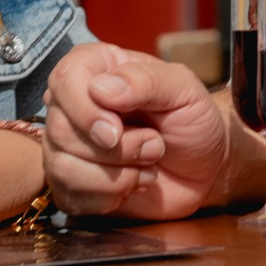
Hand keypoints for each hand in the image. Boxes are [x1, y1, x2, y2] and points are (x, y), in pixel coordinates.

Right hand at [45, 45, 254, 220]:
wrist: (206, 167)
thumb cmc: (193, 119)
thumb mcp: (183, 89)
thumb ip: (145, 80)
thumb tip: (99, 89)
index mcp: (96, 67)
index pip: (64, 79)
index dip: (85, 111)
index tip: (116, 132)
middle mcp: (73, 103)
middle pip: (60, 129)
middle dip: (116, 151)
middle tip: (154, 146)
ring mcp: (67, 145)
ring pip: (61, 167)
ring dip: (115, 176)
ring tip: (148, 165)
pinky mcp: (71, 184)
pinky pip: (69, 196)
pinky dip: (109, 197)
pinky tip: (133, 184)